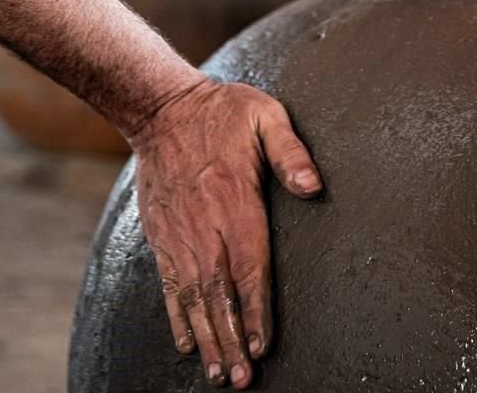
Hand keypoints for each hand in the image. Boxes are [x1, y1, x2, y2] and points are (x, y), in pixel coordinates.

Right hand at [130, 79, 322, 389]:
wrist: (162, 109)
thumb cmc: (224, 113)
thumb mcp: (267, 116)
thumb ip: (291, 152)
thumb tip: (314, 187)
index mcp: (236, 201)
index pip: (250, 266)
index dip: (256, 309)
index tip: (262, 344)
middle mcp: (206, 226)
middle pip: (220, 293)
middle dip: (232, 338)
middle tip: (243, 378)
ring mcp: (180, 235)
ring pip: (194, 297)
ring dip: (208, 337)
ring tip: (220, 374)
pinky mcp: (162, 236)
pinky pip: (170, 285)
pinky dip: (178, 318)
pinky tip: (188, 345)